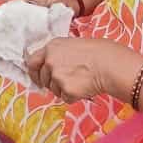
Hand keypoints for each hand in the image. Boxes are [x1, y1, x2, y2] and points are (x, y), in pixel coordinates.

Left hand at [25, 36, 142, 104]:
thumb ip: (57, 54)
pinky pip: (66, 98)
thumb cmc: (97, 53)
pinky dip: (74, 96)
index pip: (32, 62)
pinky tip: (85, 87)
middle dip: (52, 83)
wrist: (110, 64)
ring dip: (64, 89)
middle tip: (66, 82)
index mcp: (51, 47)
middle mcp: (50, 61)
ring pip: (54, 90)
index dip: (34, 72)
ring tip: (81, 80)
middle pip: (43, 79)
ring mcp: (56, 76)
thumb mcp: (72, 45)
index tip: (38, 78)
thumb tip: (49, 65)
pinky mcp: (66, 90)